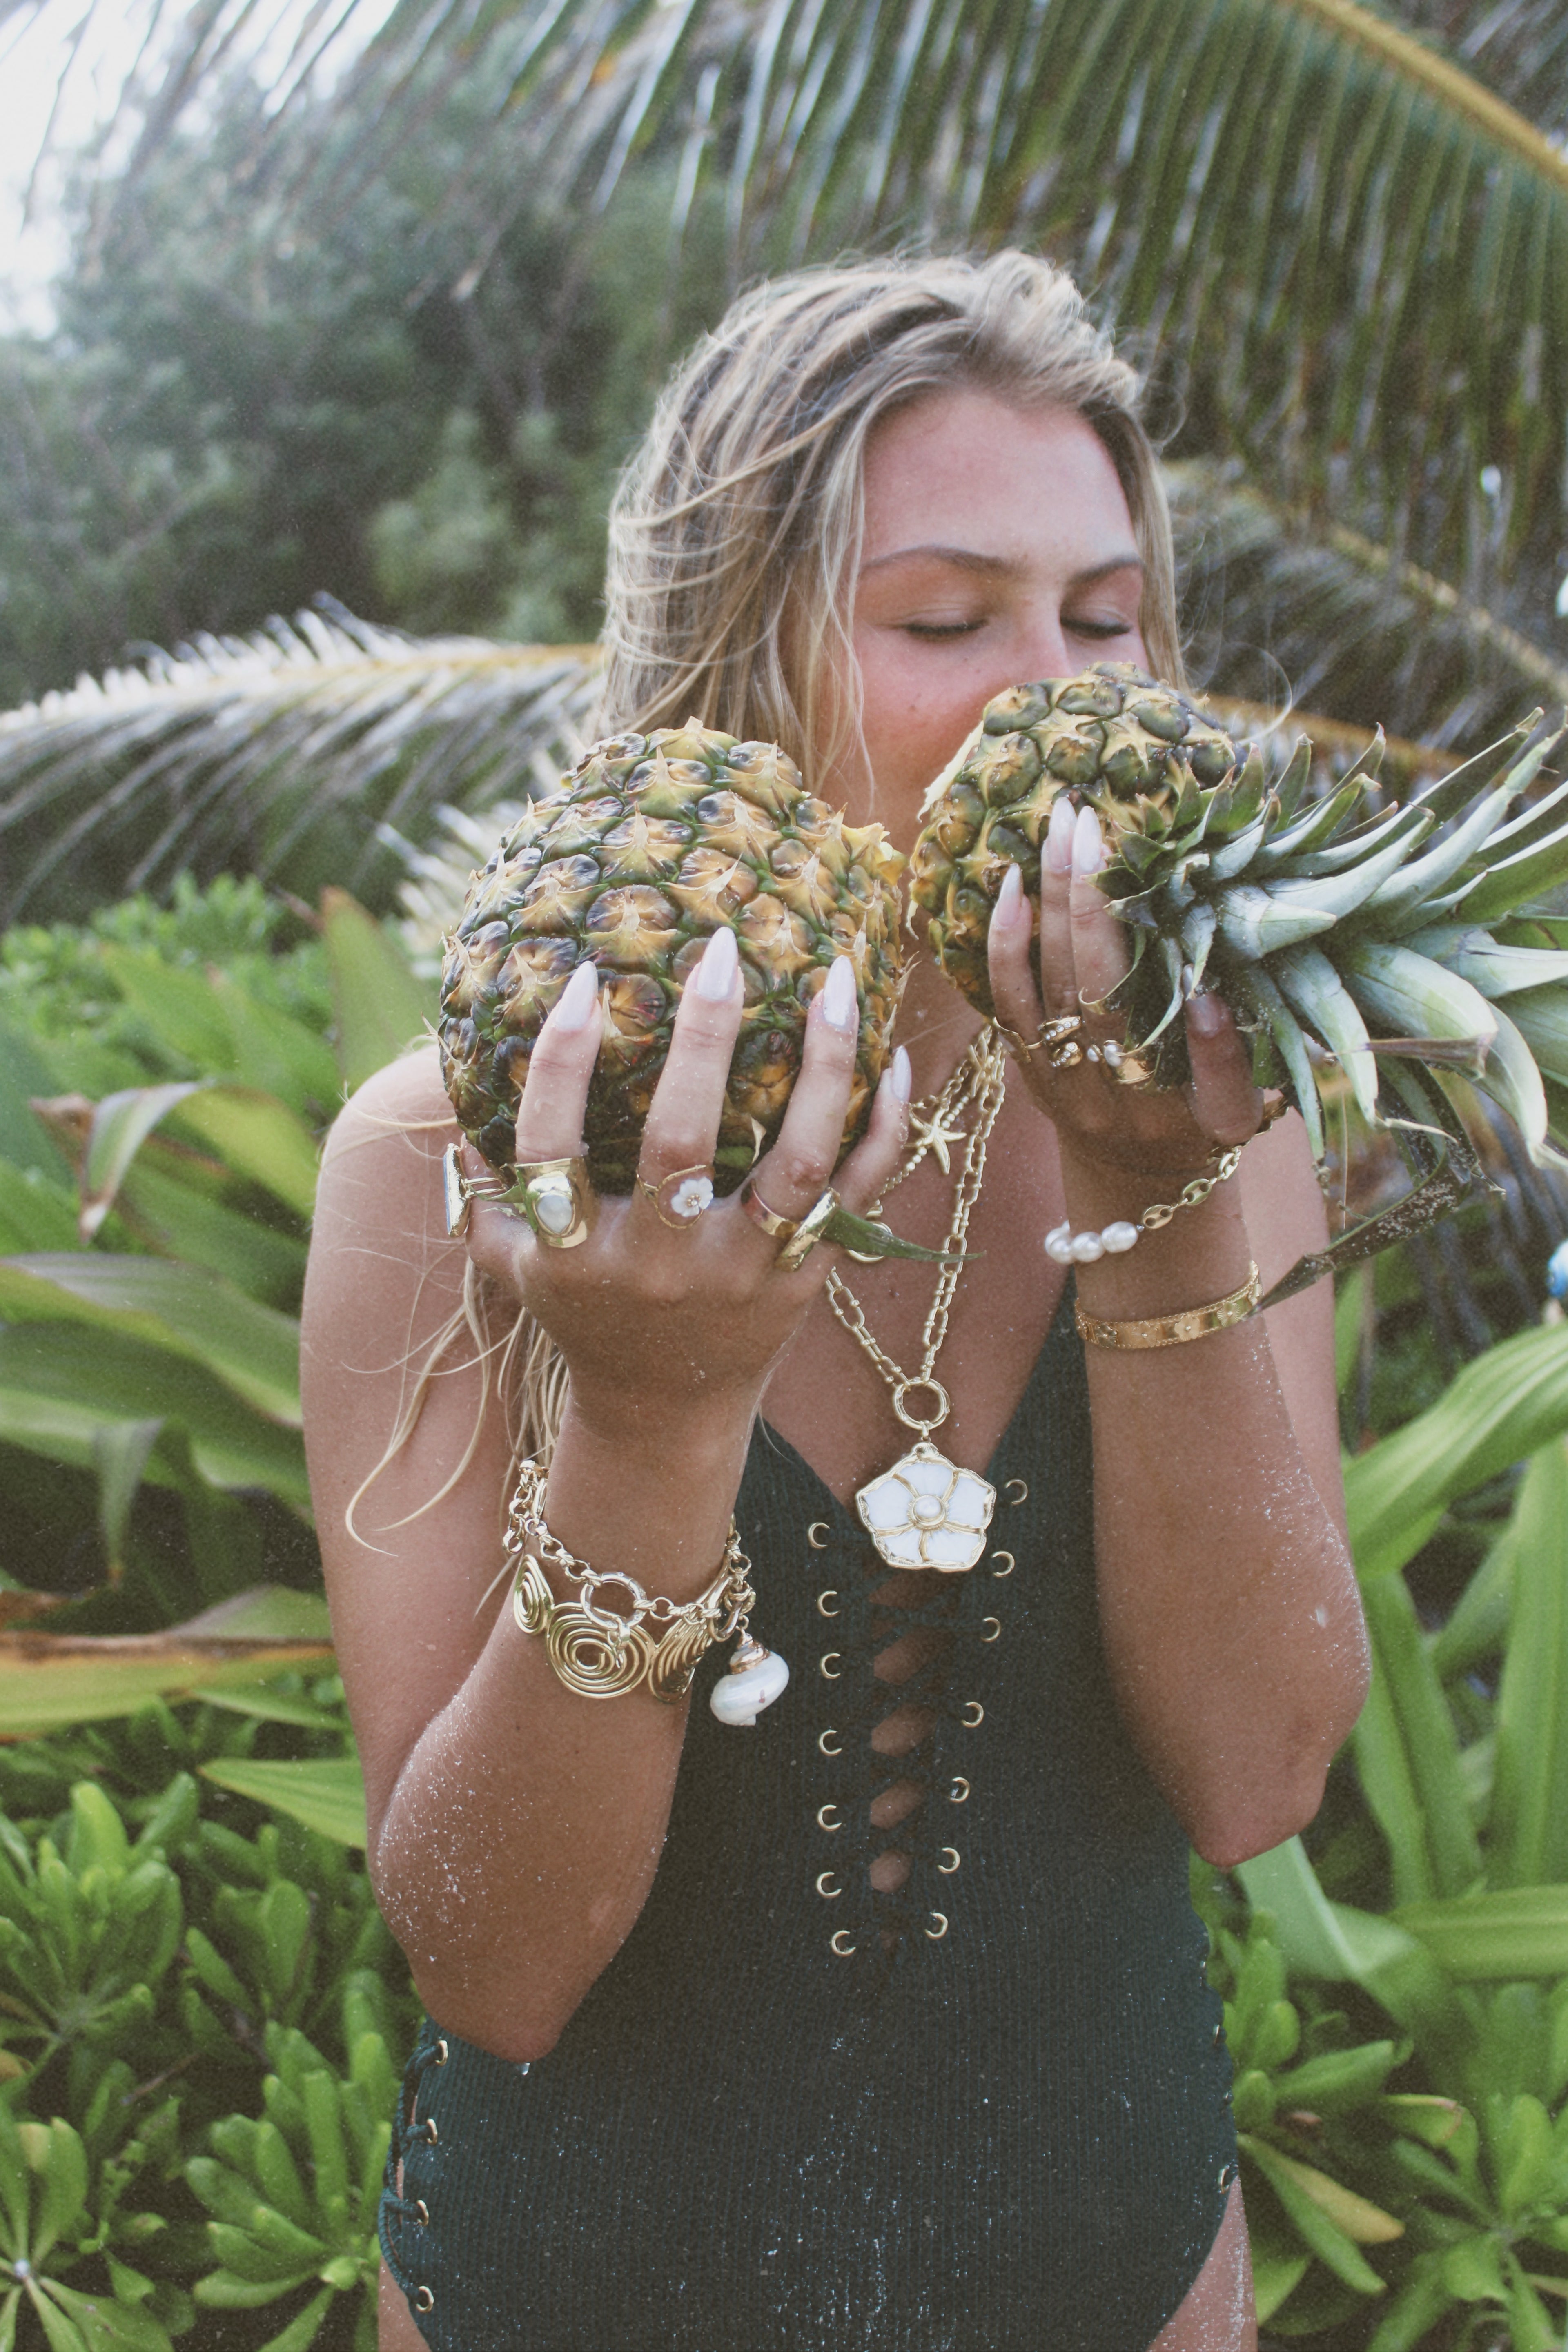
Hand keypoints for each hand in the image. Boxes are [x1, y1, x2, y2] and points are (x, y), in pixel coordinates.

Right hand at [461, 932, 909, 1436]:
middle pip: (682, 1140)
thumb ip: (481, 1193)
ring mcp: (743, 1271)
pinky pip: (857, 1195)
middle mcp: (662, 1262)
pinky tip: (897, 1061)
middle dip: (703, 1037)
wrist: (665, 1415)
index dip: (560, 1063)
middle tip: (724, 947)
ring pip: (795, 1161)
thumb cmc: (585, 1317)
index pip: (554, 1146)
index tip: (578, 978)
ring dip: (823, 1068)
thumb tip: (456, 1102)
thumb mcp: (515, 1267)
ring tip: (836, 980)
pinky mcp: (806, 1278)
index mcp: (579, 1254)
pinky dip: (884, 1130)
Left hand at [985, 797, 1262, 1183]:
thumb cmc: (1196, 1123)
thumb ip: (1229, 1060)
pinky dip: (1006, 942)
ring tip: (1054, 830)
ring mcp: (1063, 1086)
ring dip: (1049, 902)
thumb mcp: (1238, 1110)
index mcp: (1190, 1112)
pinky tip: (1010, 885)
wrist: (1131, 1174)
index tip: (1197, 956)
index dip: (1206, 1029)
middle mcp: (1119, 1102)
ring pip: (1051, 988)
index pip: (1208, 1071)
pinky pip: (1007, 1002)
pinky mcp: (1026, 1071)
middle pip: (1103, 994)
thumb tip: (1212, 996)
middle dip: (1093, 903)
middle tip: (1090, 821)